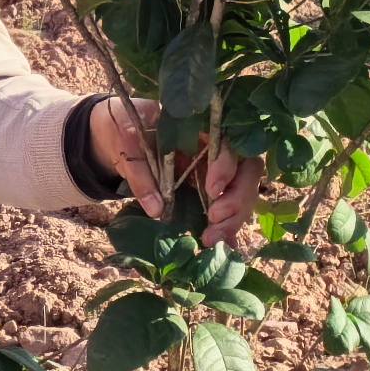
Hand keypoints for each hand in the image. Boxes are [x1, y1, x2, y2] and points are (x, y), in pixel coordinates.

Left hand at [86, 101, 264, 247]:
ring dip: (233, 218)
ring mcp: (218, 169)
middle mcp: (218, 147)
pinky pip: (230, 207)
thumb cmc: (128, 129)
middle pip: (247, 171)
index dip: (227, 166)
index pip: (231, 142)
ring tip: (210, 238)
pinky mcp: (212, 190)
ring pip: (243, 192)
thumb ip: (140, 169)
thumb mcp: (127, 142)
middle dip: (237, 199)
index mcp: (202, 126)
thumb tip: (157, 209)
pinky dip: (229, 227)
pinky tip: (224, 244)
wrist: (122, 135)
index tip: (212, 189)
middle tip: (214, 219)